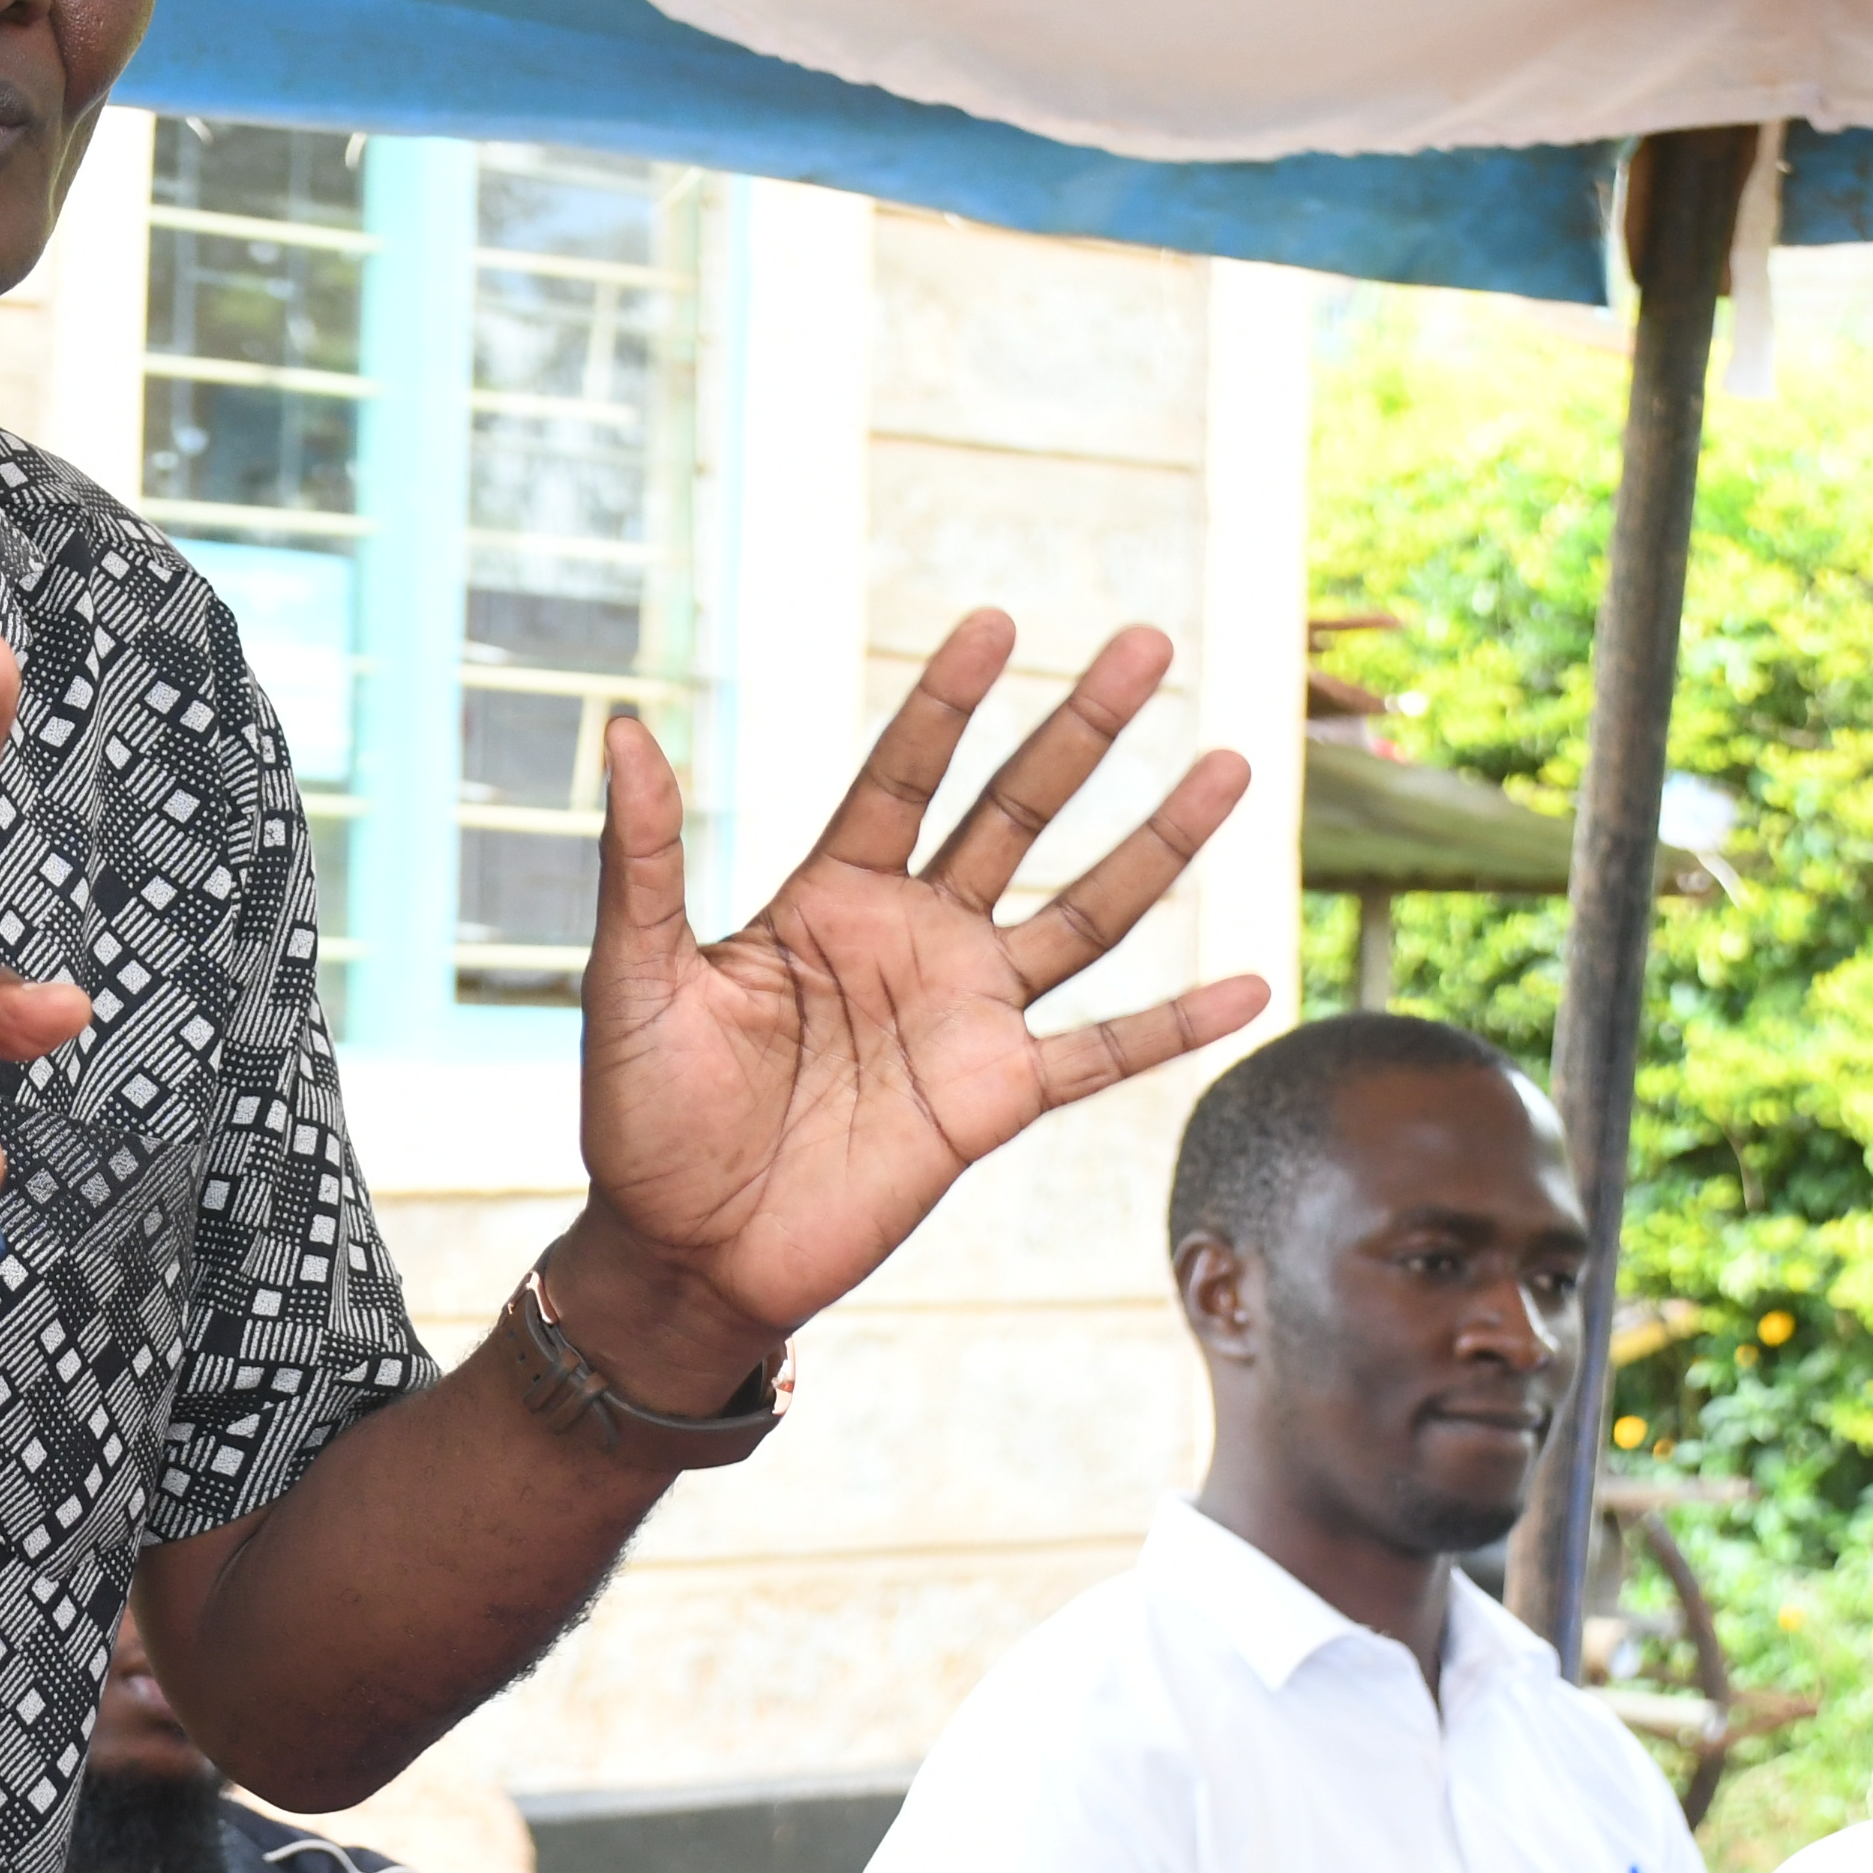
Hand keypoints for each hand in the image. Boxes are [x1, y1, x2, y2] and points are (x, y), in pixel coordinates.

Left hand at [563, 610, 1265, 1391]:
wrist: (682, 1250)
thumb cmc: (641, 1112)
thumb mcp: (632, 974)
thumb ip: (643, 857)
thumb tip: (619, 726)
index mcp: (827, 897)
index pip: (903, 776)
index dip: (947, 703)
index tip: (996, 621)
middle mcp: (911, 939)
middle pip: (1016, 815)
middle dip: (1081, 732)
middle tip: (1148, 643)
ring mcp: (962, 1016)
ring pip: (1086, 913)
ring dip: (1159, 844)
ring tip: (1231, 767)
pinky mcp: (993, 1101)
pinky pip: (1104, 1054)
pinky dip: (1176, 1024)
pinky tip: (1252, 986)